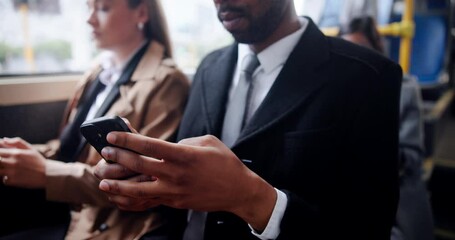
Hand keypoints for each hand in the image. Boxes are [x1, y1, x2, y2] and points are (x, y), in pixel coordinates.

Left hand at [0, 137, 45, 187]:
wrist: (47, 174)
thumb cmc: (38, 160)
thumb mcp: (30, 148)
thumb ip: (16, 142)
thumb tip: (4, 139)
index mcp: (15, 153)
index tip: (2, 154)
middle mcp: (12, 163)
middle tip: (5, 162)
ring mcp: (11, 173)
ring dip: (1, 170)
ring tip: (9, 169)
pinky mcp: (13, 181)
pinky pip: (4, 180)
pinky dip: (7, 179)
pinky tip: (14, 176)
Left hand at [94, 133, 276, 229]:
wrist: (239, 191)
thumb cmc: (226, 163)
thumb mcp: (208, 142)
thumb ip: (185, 142)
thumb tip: (168, 147)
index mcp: (184, 155)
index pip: (148, 145)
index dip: (127, 140)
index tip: (112, 136)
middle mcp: (176, 174)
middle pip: (139, 165)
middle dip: (119, 158)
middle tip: (105, 152)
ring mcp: (175, 191)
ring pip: (139, 189)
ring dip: (119, 185)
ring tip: (103, 182)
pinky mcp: (176, 202)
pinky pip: (151, 200)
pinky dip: (134, 198)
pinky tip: (123, 196)